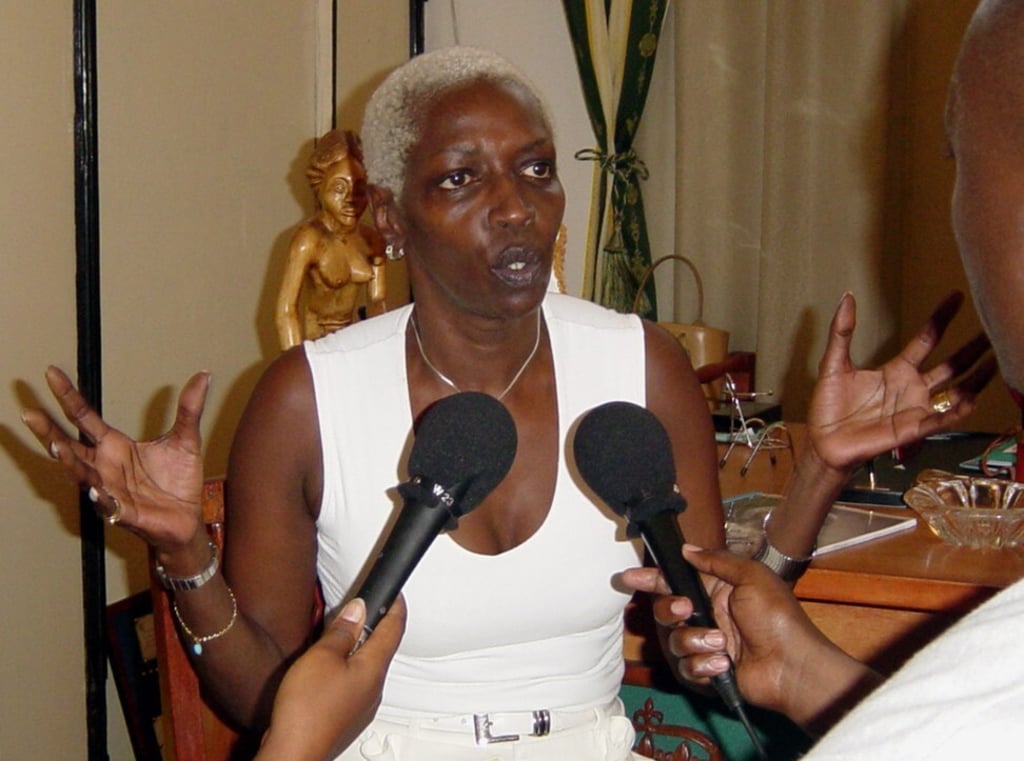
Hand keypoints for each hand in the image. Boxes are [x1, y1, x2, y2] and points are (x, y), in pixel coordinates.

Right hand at [20, 366, 210, 550]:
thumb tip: (204, 375)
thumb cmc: (179, 480)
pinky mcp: (124, 512)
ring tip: (55, 446)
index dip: (68, 396)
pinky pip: (107, 505)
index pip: (84, 417)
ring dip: (68, 462)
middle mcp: (104, 466)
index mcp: (114, 446)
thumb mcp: (186, 440)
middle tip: (29, 413)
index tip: (51, 373)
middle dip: (48, 431)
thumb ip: (189, 409)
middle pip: (69, 446)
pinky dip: (99, 497)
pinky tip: (93, 489)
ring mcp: (110, 489)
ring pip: (82, 474)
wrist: (189, 518)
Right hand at [257, 597, 406, 760]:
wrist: (294, 753)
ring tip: (341, 636)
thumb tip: (358, 609)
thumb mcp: (322, 657)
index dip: (396, 606)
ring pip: (367, 668)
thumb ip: (342, 631)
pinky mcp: (348, 718)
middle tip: (364, 608)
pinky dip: (347, 670)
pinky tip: (329, 671)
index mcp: (374, 668)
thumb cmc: (307, 709)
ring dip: (359, 649)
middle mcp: (374, 688)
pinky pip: (354, 686)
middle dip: (374, 626)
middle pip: (382, 648)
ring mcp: (363, 706)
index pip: (394, 628)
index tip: (395, 594)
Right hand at [622, 549, 880, 735]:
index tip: (628, 577)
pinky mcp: (705, 672)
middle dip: (669, 609)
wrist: (792, 666)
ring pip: (672, 640)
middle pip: (664, 610)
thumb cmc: (776, 617)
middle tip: (686, 609)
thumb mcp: (752, 577)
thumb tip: (686, 549)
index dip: (650, 578)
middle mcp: (705, 616)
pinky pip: (684, 668)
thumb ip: (716, 561)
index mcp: (715, 591)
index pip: (674, 580)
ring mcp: (704, 645)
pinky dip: (702, 665)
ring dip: (693, 640)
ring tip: (720, 645)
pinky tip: (722, 665)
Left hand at [806, 291, 995, 472]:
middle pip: (951, 364)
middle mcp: (912, 387)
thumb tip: (847, 297)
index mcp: (896, 370)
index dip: (941, 318)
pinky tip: (970, 398)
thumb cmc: (829, 406)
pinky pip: (939, 419)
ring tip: (995, 361)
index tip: (957, 297)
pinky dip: (956, 411)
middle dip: (972, 348)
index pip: (926, 339)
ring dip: (976, 378)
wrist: (823, 442)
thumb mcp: (834, 364)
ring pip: (956, 391)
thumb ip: (842, 332)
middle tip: (993, 329)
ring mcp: (915, 408)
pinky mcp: (911, 429)